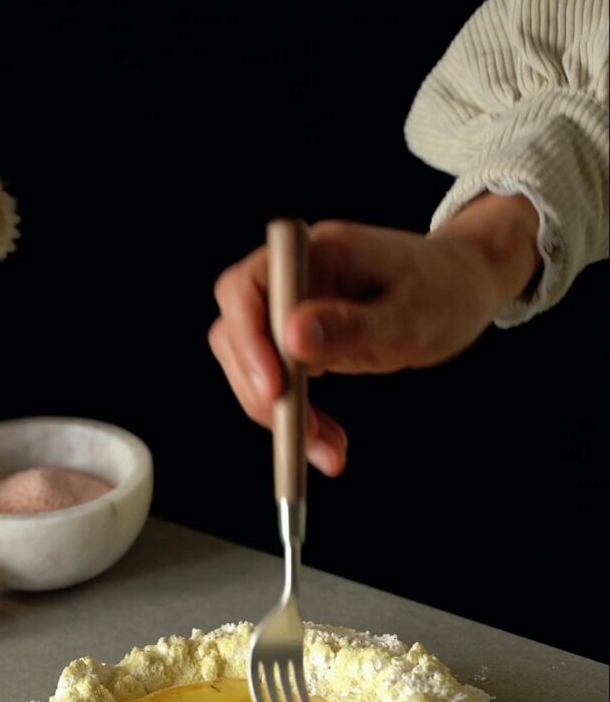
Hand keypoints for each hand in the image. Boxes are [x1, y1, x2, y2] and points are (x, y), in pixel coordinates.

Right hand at [208, 195, 539, 475]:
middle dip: (260, 389)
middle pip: (236, 331)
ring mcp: (294, 311)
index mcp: (317, 252)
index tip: (276, 387)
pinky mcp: (301, 343)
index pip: (247, 287)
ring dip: (278, 415)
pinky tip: (327, 444)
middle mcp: (295, 278)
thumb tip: (293, 337)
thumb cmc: (446, 290)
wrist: (465, 289)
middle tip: (300, 434)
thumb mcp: (411, 316)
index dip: (248, 338)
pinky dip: (296, 421)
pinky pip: (279, 385)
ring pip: (251, 366)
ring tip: (327, 449)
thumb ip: (353, 326)